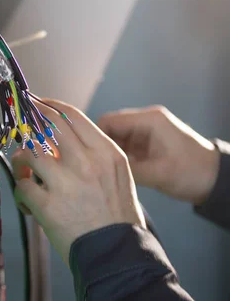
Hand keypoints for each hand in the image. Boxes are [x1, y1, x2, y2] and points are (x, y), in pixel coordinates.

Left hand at [12, 100, 145, 265]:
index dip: (49, 105)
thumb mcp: (119, 176)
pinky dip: (21, 192)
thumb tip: (63, 140)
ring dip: (22, 160)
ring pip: (29, 152)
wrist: (117, 256)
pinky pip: (21, 186)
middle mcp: (86, 162)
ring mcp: (65, 183)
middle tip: (19, 119)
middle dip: (29, 118)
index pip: (72, 116)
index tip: (38, 103)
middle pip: (47, 125)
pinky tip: (28, 202)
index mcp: (106, 153)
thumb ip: (94, 155)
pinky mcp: (47, 205)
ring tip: (26, 173)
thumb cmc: (118, 218)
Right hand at [98, 106, 219, 205]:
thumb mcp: (158, 173)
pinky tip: (111, 172)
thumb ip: (127, 169)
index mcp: (148, 120)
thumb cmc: (191, 172)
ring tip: (98, 171)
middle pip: (110, 129)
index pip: (108, 120)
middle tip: (89, 167)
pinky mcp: (148, 144)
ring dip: (109, 154)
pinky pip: (126, 148)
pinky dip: (118, 159)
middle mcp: (145, 122)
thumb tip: (97, 170)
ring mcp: (147, 133)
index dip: (93, 136)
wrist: (216, 180)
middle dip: (99, 147)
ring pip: (116, 140)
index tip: (84, 155)